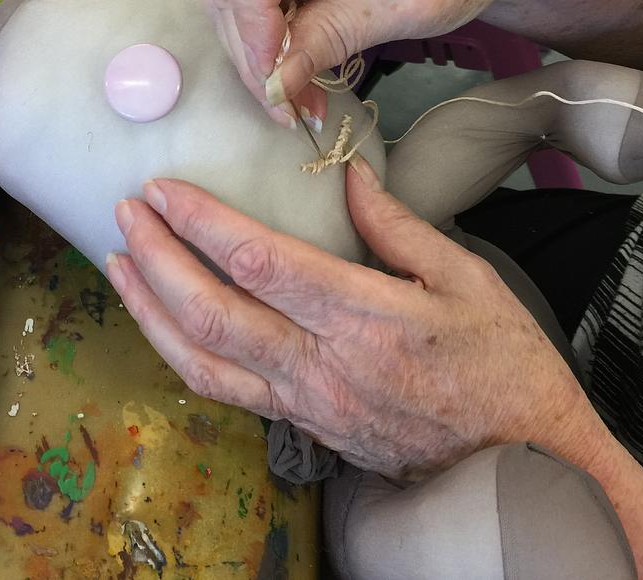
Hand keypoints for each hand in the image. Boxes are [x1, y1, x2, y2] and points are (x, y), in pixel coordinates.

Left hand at [106, 156, 604, 480]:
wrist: (524, 465)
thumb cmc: (506, 367)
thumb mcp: (469, 280)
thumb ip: (399, 227)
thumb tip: (348, 177)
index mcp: (368, 319)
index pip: (261, 263)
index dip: (203, 223)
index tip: (166, 190)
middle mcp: (324, 368)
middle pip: (215, 314)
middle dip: (159, 261)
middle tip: (127, 215)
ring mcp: (309, 406)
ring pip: (206, 365)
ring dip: (152, 314)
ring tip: (119, 267)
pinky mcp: (307, 428)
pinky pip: (229, 394)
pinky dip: (184, 357)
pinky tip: (165, 326)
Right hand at [204, 0, 555, 127]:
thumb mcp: (405, 6)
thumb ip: (333, 36)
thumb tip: (273, 86)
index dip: (251, 16)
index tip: (276, 76)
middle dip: (256, 49)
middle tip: (290, 108)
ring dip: (262, 51)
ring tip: (299, 99)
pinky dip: (276, 37)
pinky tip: (301, 69)